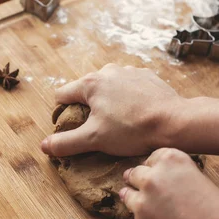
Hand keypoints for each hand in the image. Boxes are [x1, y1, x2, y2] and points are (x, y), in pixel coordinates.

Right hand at [41, 64, 183, 156]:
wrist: (173, 122)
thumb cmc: (132, 130)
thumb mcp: (94, 140)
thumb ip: (66, 143)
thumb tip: (44, 146)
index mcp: (90, 84)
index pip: (62, 95)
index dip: (62, 114)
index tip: (72, 129)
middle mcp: (108, 71)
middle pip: (86, 91)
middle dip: (88, 110)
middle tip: (99, 130)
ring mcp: (129, 72)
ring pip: (109, 89)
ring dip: (109, 104)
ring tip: (120, 124)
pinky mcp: (147, 77)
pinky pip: (129, 88)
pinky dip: (128, 100)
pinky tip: (136, 116)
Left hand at [119, 148, 218, 218]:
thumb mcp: (204, 182)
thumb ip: (181, 178)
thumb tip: (172, 185)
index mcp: (172, 161)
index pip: (153, 157)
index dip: (155, 167)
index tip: (157, 174)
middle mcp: (152, 178)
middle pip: (136, 173)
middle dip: (139, 180)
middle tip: (145, 189)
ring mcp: (142, 203)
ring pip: (128, 195)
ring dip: (135, 199)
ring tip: (145, 207)